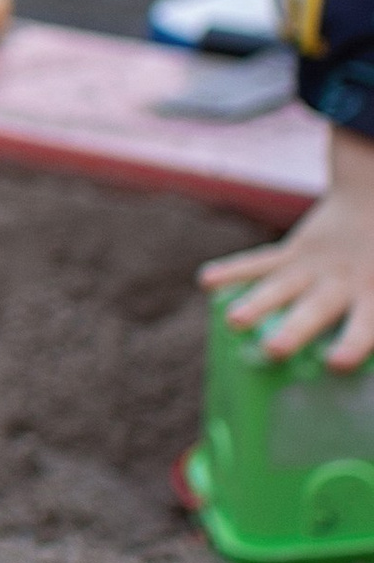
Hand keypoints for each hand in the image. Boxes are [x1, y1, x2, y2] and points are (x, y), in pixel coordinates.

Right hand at [201, 122, 373, 370]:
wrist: (373, 199)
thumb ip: (371, 313)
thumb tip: (353, 361)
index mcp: (372, 293)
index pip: (364, 324)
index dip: (351, 344)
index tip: (335, 363)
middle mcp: (339, 281)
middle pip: (315, 308)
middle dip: (294, 329)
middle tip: (273, 350)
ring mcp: (311, 266)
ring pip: (281, 286)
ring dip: (257, 304)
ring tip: (233, 321)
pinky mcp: (290, 253)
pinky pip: (259, 262)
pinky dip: (233, 271)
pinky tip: (207, 280)